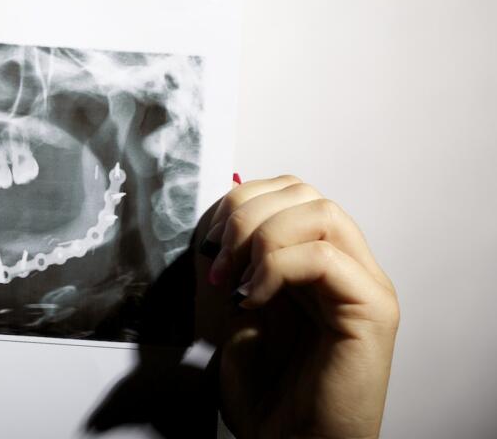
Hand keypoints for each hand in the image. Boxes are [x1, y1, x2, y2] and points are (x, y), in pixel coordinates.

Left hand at [194, 175, 398, 438]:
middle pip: (304, 192)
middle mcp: (348, 266)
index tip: (208, 246)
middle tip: (218, 262)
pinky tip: (254, 299)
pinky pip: (324, 257)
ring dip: (263, 236)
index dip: (241, 203)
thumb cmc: (265, 389)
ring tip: (237, 280)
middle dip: (246, 214)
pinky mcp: (373, 310)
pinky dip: (277, 267)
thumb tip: (218, 210)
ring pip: (322, 212)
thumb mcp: (231, 305)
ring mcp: (365, 286)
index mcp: (315, 260)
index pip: (288, 192)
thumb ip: (232, 258)